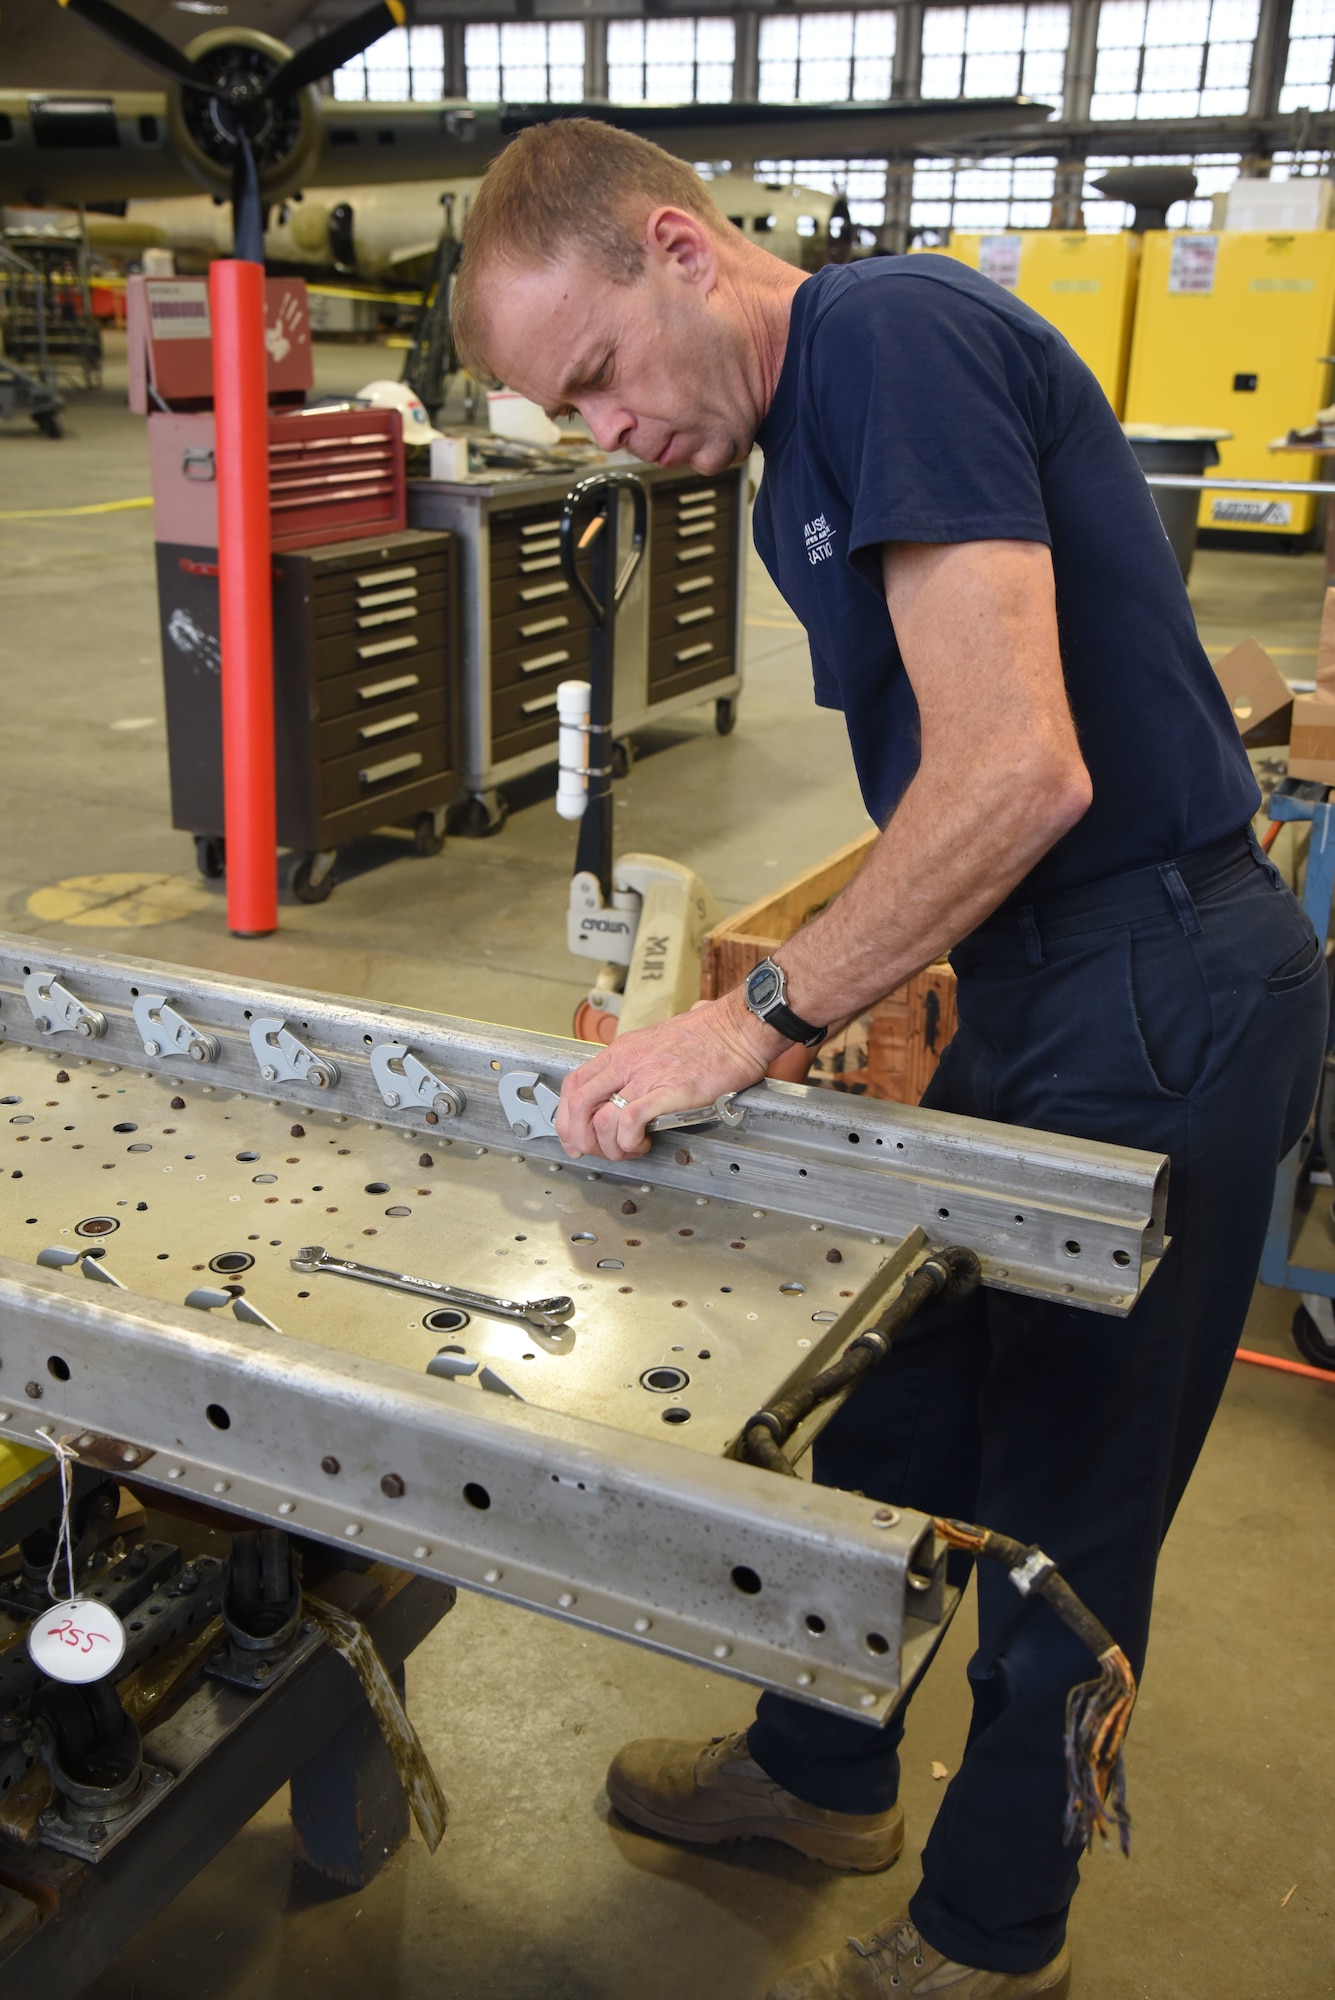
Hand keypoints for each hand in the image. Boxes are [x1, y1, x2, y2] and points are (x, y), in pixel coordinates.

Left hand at [556, 988, 787, 1160]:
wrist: (737, 1028)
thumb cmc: (708, 1035)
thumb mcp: (658, 1042)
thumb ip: (641, 1061)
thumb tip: (637, 1079)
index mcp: (622, 1051)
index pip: (573, 1084)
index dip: (566, 1117)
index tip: (574, 1136)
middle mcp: (627, 1063)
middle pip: (577, 1104)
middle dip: (579, 1137)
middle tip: (595, 1152)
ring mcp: (645, 1077)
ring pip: (600, 1119)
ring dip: (608, 1146)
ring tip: (629, 1149)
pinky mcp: (667, 1092)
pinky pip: (629, 1122)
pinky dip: (628, 1141)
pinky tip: (642, 1144)